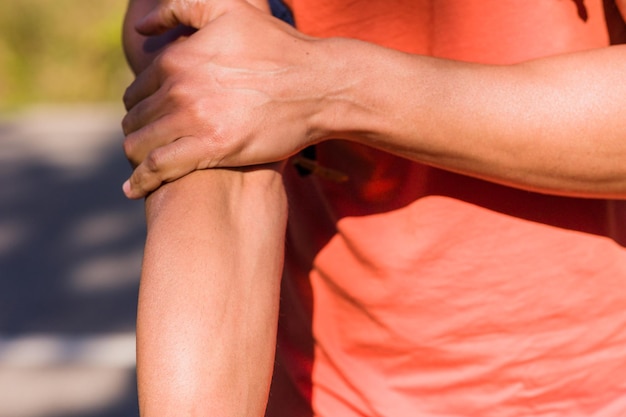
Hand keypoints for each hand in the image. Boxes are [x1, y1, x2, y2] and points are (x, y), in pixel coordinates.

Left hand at [122, 0, 335, 198]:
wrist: (318, 86)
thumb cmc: (279, 48)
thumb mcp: (230, 9)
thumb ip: (181, 8)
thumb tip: (142, 28)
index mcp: (178, 58)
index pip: (138, 88)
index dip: (139, 105)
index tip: (148, 117)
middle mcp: (180, 87)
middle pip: (137, 118)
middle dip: (136, 131)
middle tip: (146, 142)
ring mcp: (194, 119)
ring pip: (141, 144)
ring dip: (136, 155)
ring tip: (141, 164)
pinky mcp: (211, 148)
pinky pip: (159, 167)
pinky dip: (142, 180)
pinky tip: (134, 189)